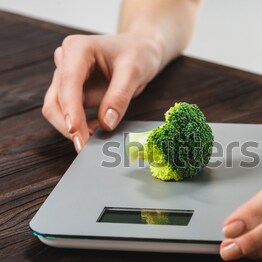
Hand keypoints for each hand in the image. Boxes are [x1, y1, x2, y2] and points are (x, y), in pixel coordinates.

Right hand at [42, 33, 162, 151]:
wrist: (141, 50)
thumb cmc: (138, 54)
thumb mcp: (134, 71)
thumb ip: (120, 96)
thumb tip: (106, 124)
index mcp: (77, 49)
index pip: (68, 83)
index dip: (70, 109)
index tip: (75, 130)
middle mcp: (66, 61)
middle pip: (56, 100)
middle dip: (69, 125)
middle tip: (86, 146)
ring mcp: (67, 77)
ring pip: (56, 109)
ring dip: (72, 128)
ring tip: (95, 140)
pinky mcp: (73, 92)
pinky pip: (69, 113)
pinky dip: (80, 126)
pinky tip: (98, 130)